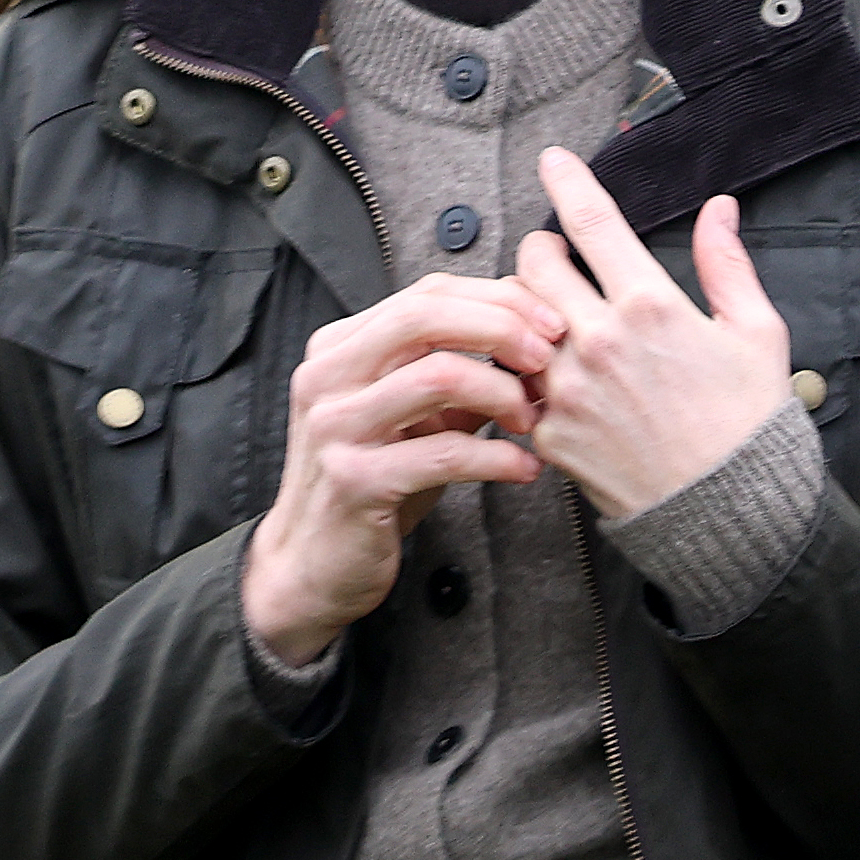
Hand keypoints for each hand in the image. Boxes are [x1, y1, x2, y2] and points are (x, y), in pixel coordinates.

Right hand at [240, 274, 564, 666]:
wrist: (311, 564)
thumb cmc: (372, 482)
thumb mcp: (411, 417)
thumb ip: (458, 374)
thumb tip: (529, 336)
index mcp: (339, 348)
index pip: (426, 294)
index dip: (496, 299)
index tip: (548, 321)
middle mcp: (327, 377)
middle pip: (426, 316)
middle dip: (502, 327)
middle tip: (548, 355)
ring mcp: (335, 427)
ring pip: (438, 376)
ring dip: (503, 392)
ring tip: (531, 419)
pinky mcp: (354, 481)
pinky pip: (445, 453)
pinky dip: (498, 458)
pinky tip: (524, 468)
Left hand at [508, 149, 791, 519]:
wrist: (728, 513)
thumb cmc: (748, 424)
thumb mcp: (756, 333)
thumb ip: (728, 264)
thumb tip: (720, 210)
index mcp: (650, 306)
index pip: (592, 222)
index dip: (568, 180)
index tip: (553, 159)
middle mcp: (599, 340)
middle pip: (535, 263)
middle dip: (543, 249)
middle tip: (559, 256)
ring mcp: (567, 389)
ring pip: (513, 321)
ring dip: (527, 309)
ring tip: (552, 317)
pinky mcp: (550, 433)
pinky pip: (516, 383)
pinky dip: (526, 370)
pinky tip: (550, 373)